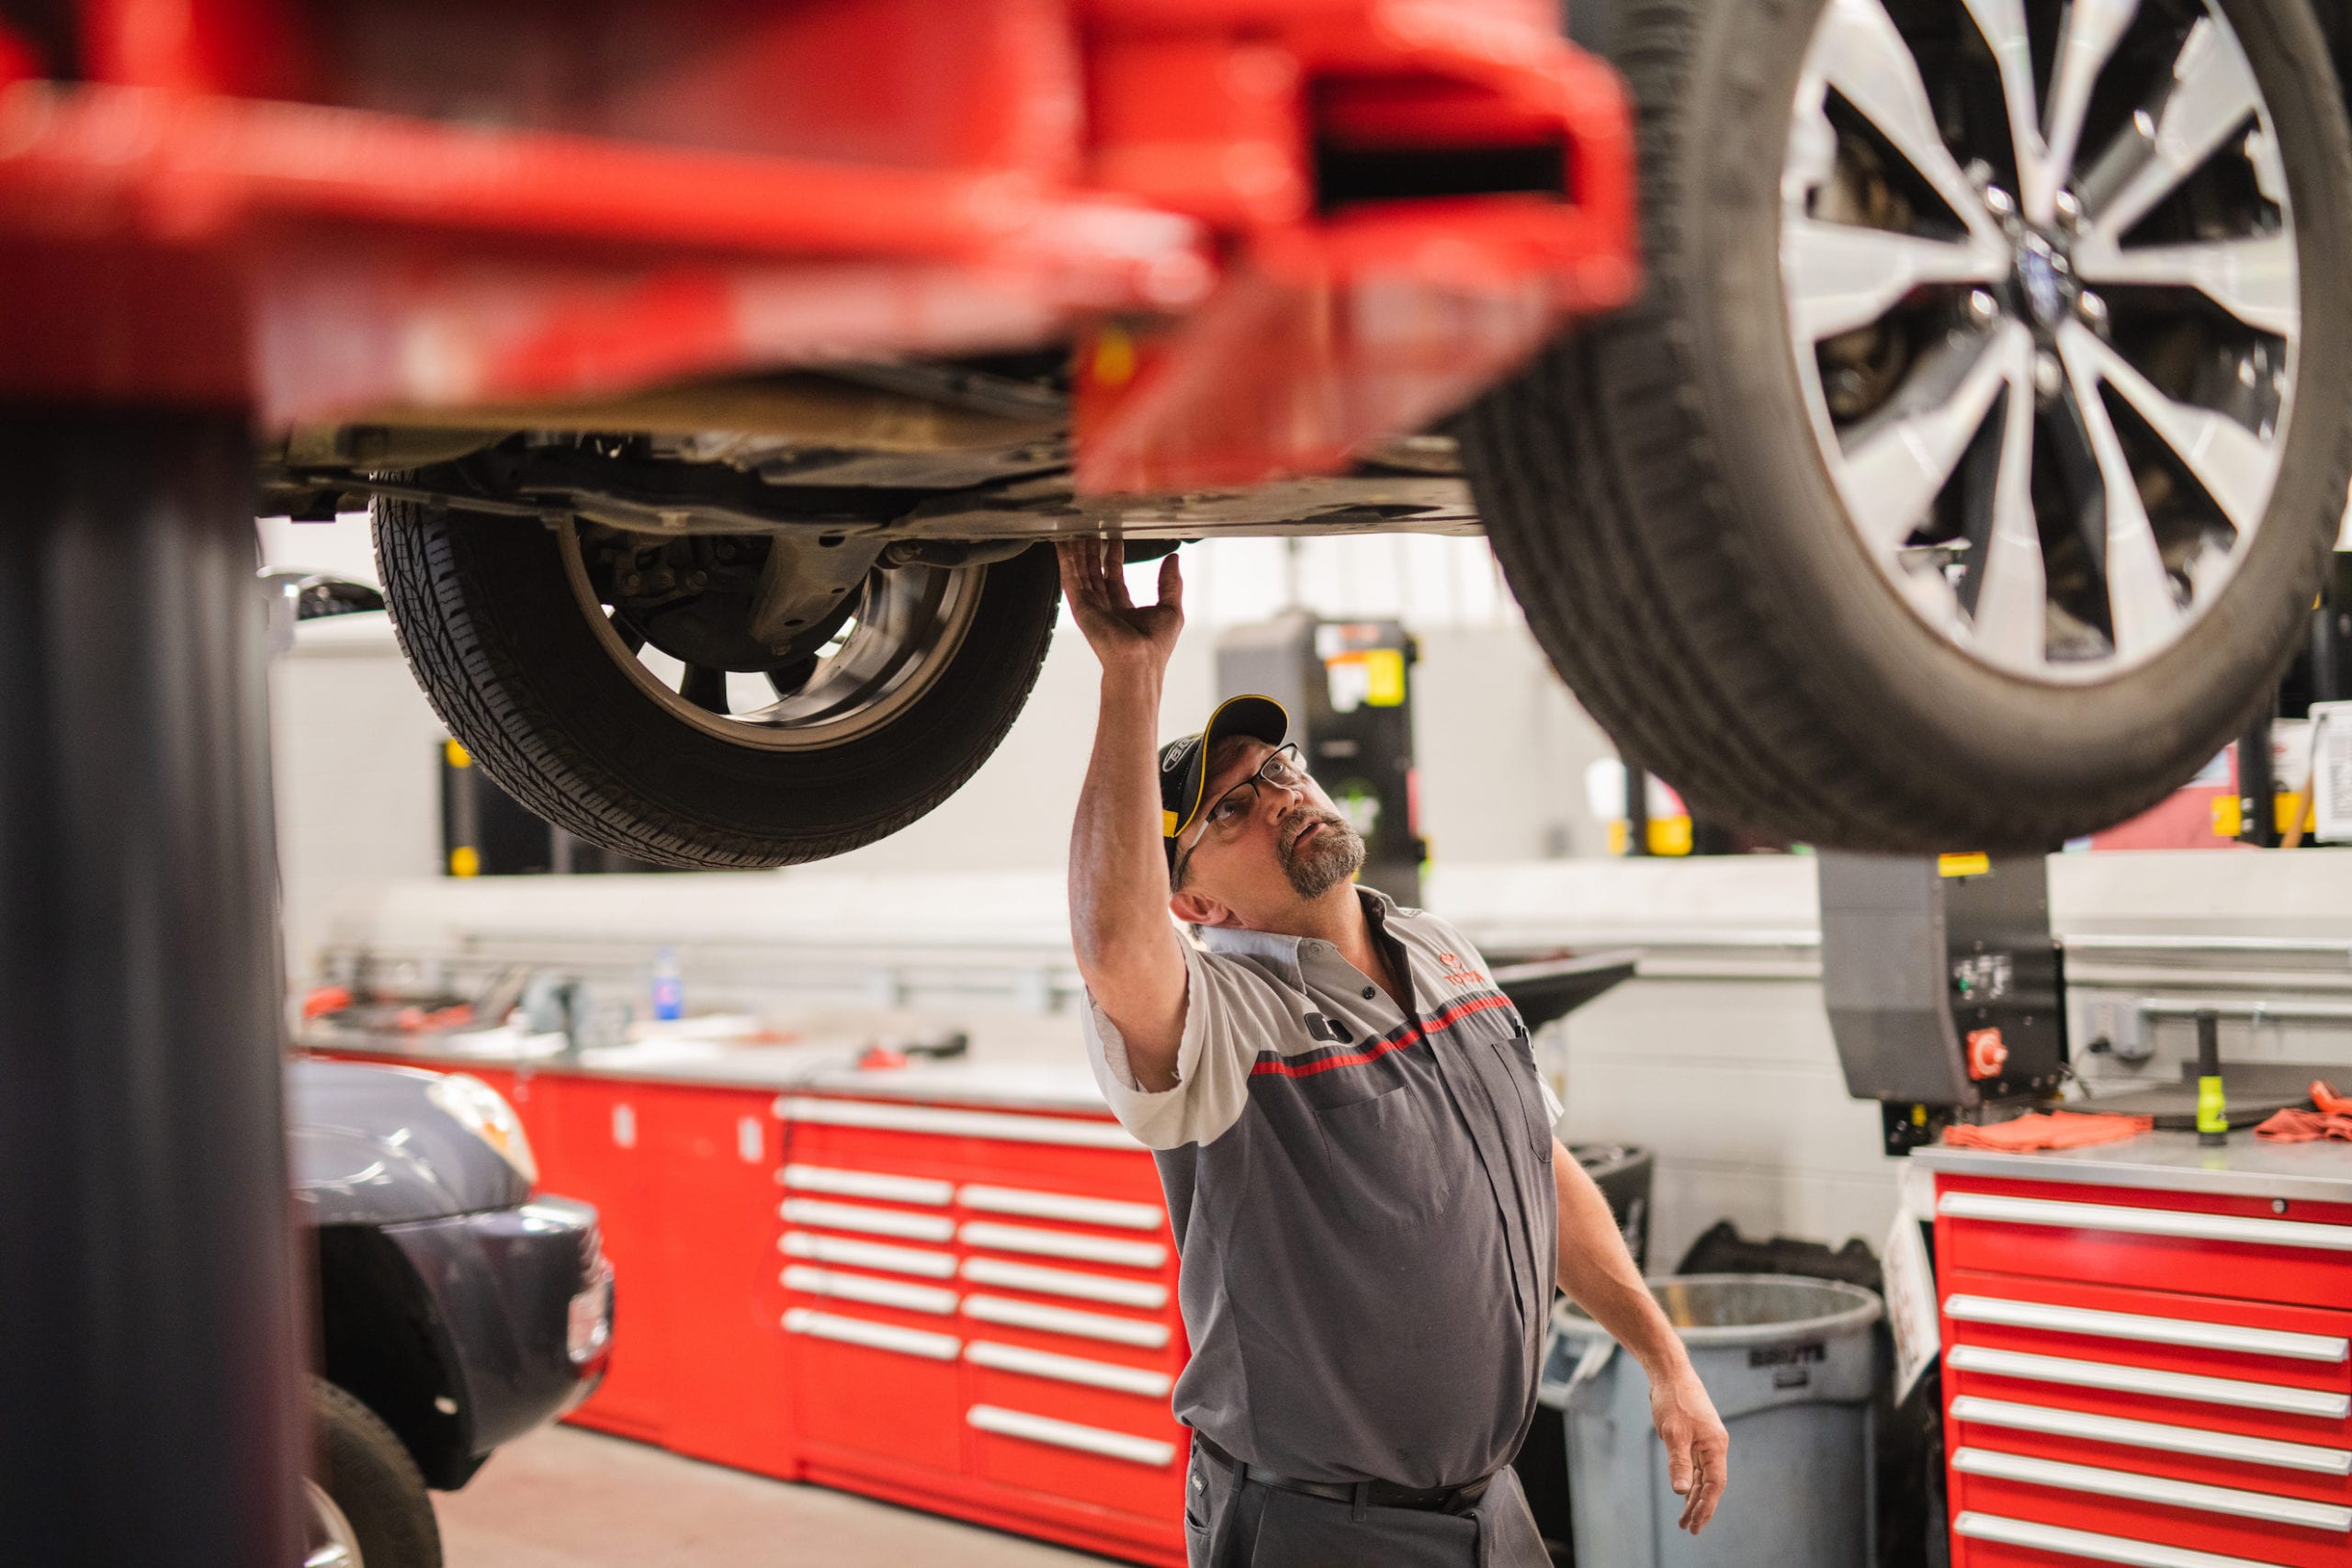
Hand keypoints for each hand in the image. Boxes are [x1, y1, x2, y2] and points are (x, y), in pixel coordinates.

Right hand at [1057, 538, 1181, 672]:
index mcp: (1122, 608)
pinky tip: (1062, 543)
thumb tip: (1174, 558)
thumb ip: (1170, 583)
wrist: (1139, 662)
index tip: (1115, 536)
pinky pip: (1070, 578)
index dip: (1114, 555)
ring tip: (1076, 528)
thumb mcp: (1171, 608)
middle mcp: (1104, 606)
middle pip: (1094, 570)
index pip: (1114, 575)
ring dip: (1077, 550)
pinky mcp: (1080, 607)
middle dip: (1092, 548)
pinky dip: (1065, 560)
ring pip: (1081, 571)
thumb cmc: (1155, 645)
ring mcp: (1090, 606)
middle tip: (1092, 525)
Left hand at [1649, 1362, 1728, 1533]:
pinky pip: (1695, 1466)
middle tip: (1689, 1528)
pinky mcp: (1694, 1437)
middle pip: (1710, 1483)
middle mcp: (1714, 1445)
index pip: (1715, 1484)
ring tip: (1684, 1518)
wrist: (1669, 1373)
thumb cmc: (1673, 1399)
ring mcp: (1705, 1441)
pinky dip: (1689, 1481)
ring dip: (1693, 1497)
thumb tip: (1682, 1492)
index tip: (1697, 1524)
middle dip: (1700, 1507)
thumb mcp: (1673, 1433)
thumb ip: (1679, 1463)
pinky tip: (1684, 1493)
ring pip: (1702, 1476)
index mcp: (1715, 1445)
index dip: (1707, 1506)